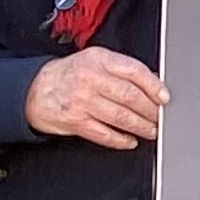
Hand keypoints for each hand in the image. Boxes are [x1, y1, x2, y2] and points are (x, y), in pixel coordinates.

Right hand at [24, 49, 164, 149]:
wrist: (34, 90)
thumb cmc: (70, 74)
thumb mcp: (95, 60)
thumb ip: (121, 69)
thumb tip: (152, 82)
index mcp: (99, 59)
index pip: (134, 71)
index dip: (154, 86)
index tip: (165, 97)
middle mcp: (90, 79)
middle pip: (130, 97)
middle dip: (151, 111)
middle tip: (160, 117)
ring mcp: (82, 101)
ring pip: (121, 117)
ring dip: (141, 127)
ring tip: (151, 130)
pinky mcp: (75, 122)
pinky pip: (105, 134)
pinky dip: (121, 140)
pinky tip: (131, 140)